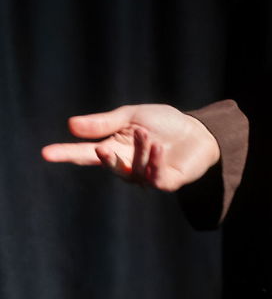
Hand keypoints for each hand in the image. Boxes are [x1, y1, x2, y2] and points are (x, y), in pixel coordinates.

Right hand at [42, 104, 220, 191]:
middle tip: (102, 147)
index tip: (46, 153)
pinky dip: (154, 162)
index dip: (66, 153)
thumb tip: (71, 125)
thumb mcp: (132, 116)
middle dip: (103, 159)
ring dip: (138, 151)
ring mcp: (144, 176)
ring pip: (132, 170)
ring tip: (147, 134)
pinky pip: (153, 177)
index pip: (85, 153)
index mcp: (115, 148)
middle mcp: (126, 165)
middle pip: (106, 166)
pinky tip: (158, 148)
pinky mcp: (164, 182)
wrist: (198, 131)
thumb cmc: (164, 123)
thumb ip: (105, 122)